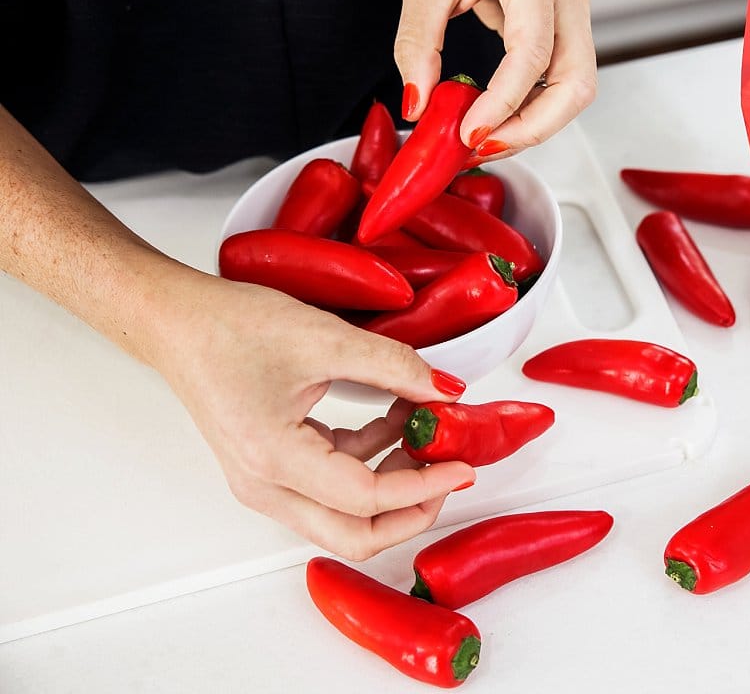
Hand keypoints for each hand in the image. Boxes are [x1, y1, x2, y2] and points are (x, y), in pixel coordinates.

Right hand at [153, 271, 475, 560]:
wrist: (177, 323)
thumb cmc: (227, 327)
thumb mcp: (323, 337)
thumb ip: (394, 366)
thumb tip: (448, 390)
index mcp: (273, 459)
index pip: (367, 499)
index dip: (425, 486)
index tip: (463, 466)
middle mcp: (265, 486)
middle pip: (354, 535)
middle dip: (412, 510)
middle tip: (450, 471)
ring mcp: (265, 483)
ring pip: (344, 516)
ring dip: (393, 483)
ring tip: (425, 430)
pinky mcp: (272, 469)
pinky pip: (332, 486)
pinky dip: (371, 461)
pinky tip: (394, 419)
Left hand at [395, 0, 596, 161]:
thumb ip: (417, 44)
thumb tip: (417, 105)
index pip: (532, 54)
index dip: (504, 102)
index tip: (468, 132)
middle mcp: (568, 1)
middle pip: (574, 86)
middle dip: (531, 129)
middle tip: (481, 147)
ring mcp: (575, 22)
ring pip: (575, 94)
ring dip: (534, 128)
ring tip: (485, 142)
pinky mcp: (568, 40)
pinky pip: (561, 90)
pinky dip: (531, 115)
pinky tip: (497, 125)